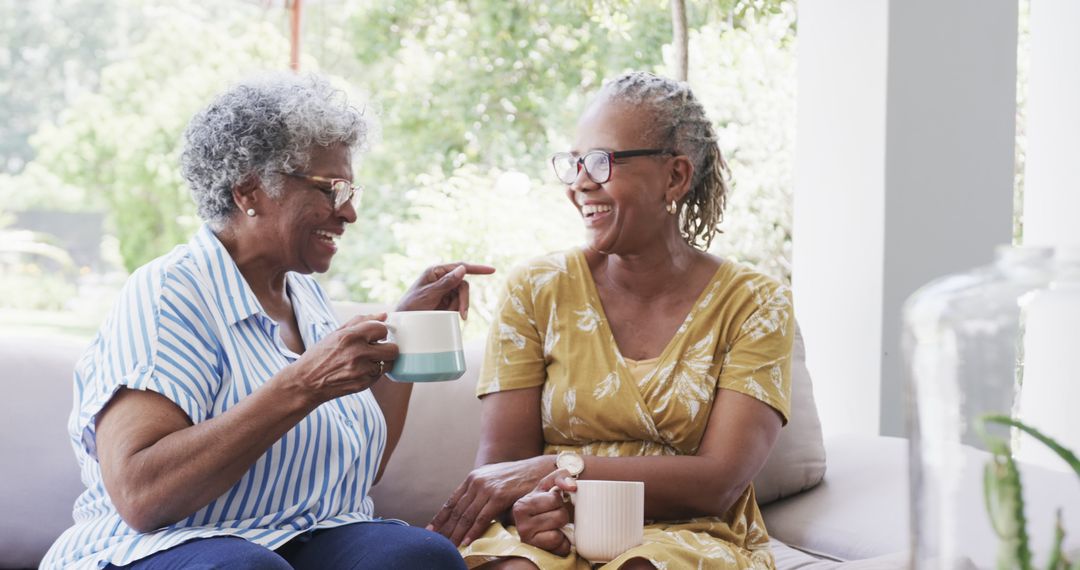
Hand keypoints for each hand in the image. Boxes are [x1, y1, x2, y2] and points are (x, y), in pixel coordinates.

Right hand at [281, 313, 398, 406]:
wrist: (306, 382)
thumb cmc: (320, 355)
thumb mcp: (336, 333)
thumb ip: (360, 321)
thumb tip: (383, 315)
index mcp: (350, 336)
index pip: (381, 329)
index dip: (380, 332)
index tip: (375, 335)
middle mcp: (358, 353)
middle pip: (392, 349)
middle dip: (387, 347)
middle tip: (376, 348)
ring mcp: (361, 371)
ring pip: (389, 363)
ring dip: (382, 361)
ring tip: (368, 360)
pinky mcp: (363, 384)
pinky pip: (380, 375)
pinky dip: (374, 371)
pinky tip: (360, 370)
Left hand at [395, 262, 495, 318]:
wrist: (403, 322)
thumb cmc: (411, 306)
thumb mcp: (429, 294)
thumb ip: (446, 282)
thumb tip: (463, 269)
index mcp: (436, 271)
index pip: (460, 267)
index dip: (477, 268)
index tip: (492, 270)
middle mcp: (441, 278)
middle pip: (463, 285)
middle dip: (464, 299)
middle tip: (462, 314)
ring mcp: (444, 290)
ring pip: (462, 296)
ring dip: (459, 306)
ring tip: (450, 316)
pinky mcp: (446, 300)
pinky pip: (458, 304)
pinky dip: (456, 311)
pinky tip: (449, 316)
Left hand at [427, 456, 551, 545]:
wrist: (539, 470)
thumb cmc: (517, 478)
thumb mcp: (494, 481)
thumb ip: (481, 494)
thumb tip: (471, 513)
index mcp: (473, 478)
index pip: (452, 501)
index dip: (441, 517)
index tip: (431, 530)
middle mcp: (477, 482)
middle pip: (456, 510)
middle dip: (446, 529)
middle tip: (437, 543)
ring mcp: (487, 489)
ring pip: (466, 516)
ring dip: (457, 534)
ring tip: (450, 546)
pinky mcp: (499, 496)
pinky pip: (482, 518)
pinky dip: (473, 532)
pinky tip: (466, 542)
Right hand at [513, 469, 577, 556]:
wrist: (534, 528)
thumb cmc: (543, 505)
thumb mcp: (548, 486)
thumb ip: (561, 476)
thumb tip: (572, 486)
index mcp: (522, 504)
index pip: (554, 499)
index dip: (559, 501)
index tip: (551, 504)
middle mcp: (520, 523)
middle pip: (560, 516)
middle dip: (561, 515)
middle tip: (553, 516)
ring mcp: (527, 539)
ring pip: (559, 532)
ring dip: (562, 530)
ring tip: (553, 527)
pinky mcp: (537, 551)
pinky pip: (560, 546)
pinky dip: (563, 543)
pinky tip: (555, 538)